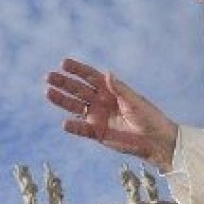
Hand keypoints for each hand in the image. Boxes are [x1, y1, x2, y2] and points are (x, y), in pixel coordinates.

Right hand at [45, 58, 177, 169]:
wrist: (155, 140)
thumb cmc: (148, 117)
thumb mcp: (134, 101)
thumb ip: (119, 89)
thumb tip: (107, 73)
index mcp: (110, 90)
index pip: (89, 76)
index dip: (76, 69)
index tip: (63, 63)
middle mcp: (100, 101)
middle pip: (78, 90)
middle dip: (63, 83)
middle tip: (49, 77)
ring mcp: (97, 117)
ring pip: (75, 107)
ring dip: (62, 101)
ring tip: (48, 93)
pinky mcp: (97, 133)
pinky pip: (82, 129)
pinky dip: (73, 127)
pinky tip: (64, 123)